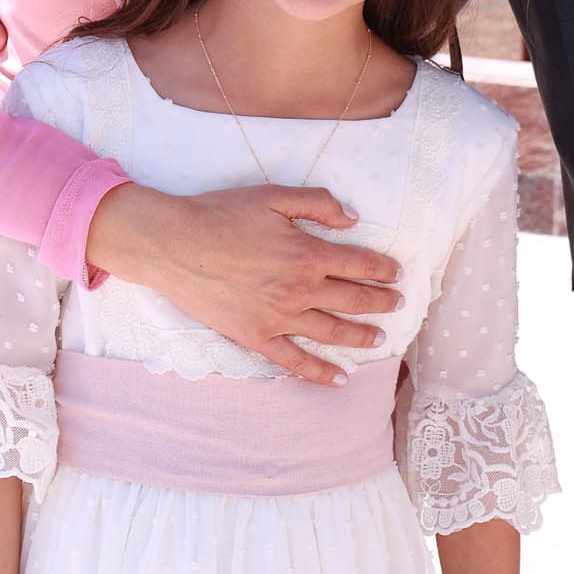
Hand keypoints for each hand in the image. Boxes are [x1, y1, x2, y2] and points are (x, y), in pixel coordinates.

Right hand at [86, 180, 402, 385]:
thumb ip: (318, 204)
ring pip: (332, 332)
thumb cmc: (222, 214)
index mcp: (308, 253)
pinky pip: (295, 361)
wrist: (175, 245)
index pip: (359, 263)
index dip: (383, 268)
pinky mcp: (256, 337)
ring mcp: (279, 318)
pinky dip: (320, 372)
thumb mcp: (274, 196)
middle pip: (353, 300)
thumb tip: (353, 218)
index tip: (397, 273)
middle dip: (381, 303)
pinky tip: (340, 378)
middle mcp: (300, 290)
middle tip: (398, 305)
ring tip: (380, 339)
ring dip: (360, 336)